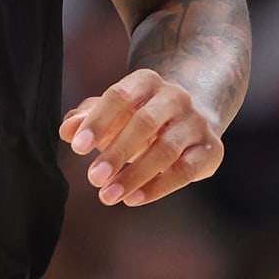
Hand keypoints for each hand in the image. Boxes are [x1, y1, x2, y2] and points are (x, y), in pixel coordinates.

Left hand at [58, 68, 222, 205]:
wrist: (189, 116)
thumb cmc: (138, 114)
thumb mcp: (112, 111)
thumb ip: (86, 118)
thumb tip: (67, 131)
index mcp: (148, 81)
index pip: (121, 96)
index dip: (98, 121)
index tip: (77, 147)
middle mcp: (176, 97)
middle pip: (146, 122)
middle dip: (117, 152)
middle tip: (93, 177)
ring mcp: (197, 122)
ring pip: (167, 150)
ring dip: (135, 175)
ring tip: (108, 195)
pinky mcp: (211, 150)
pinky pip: (186, 171)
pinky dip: (158, 187)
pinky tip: (133, 198)